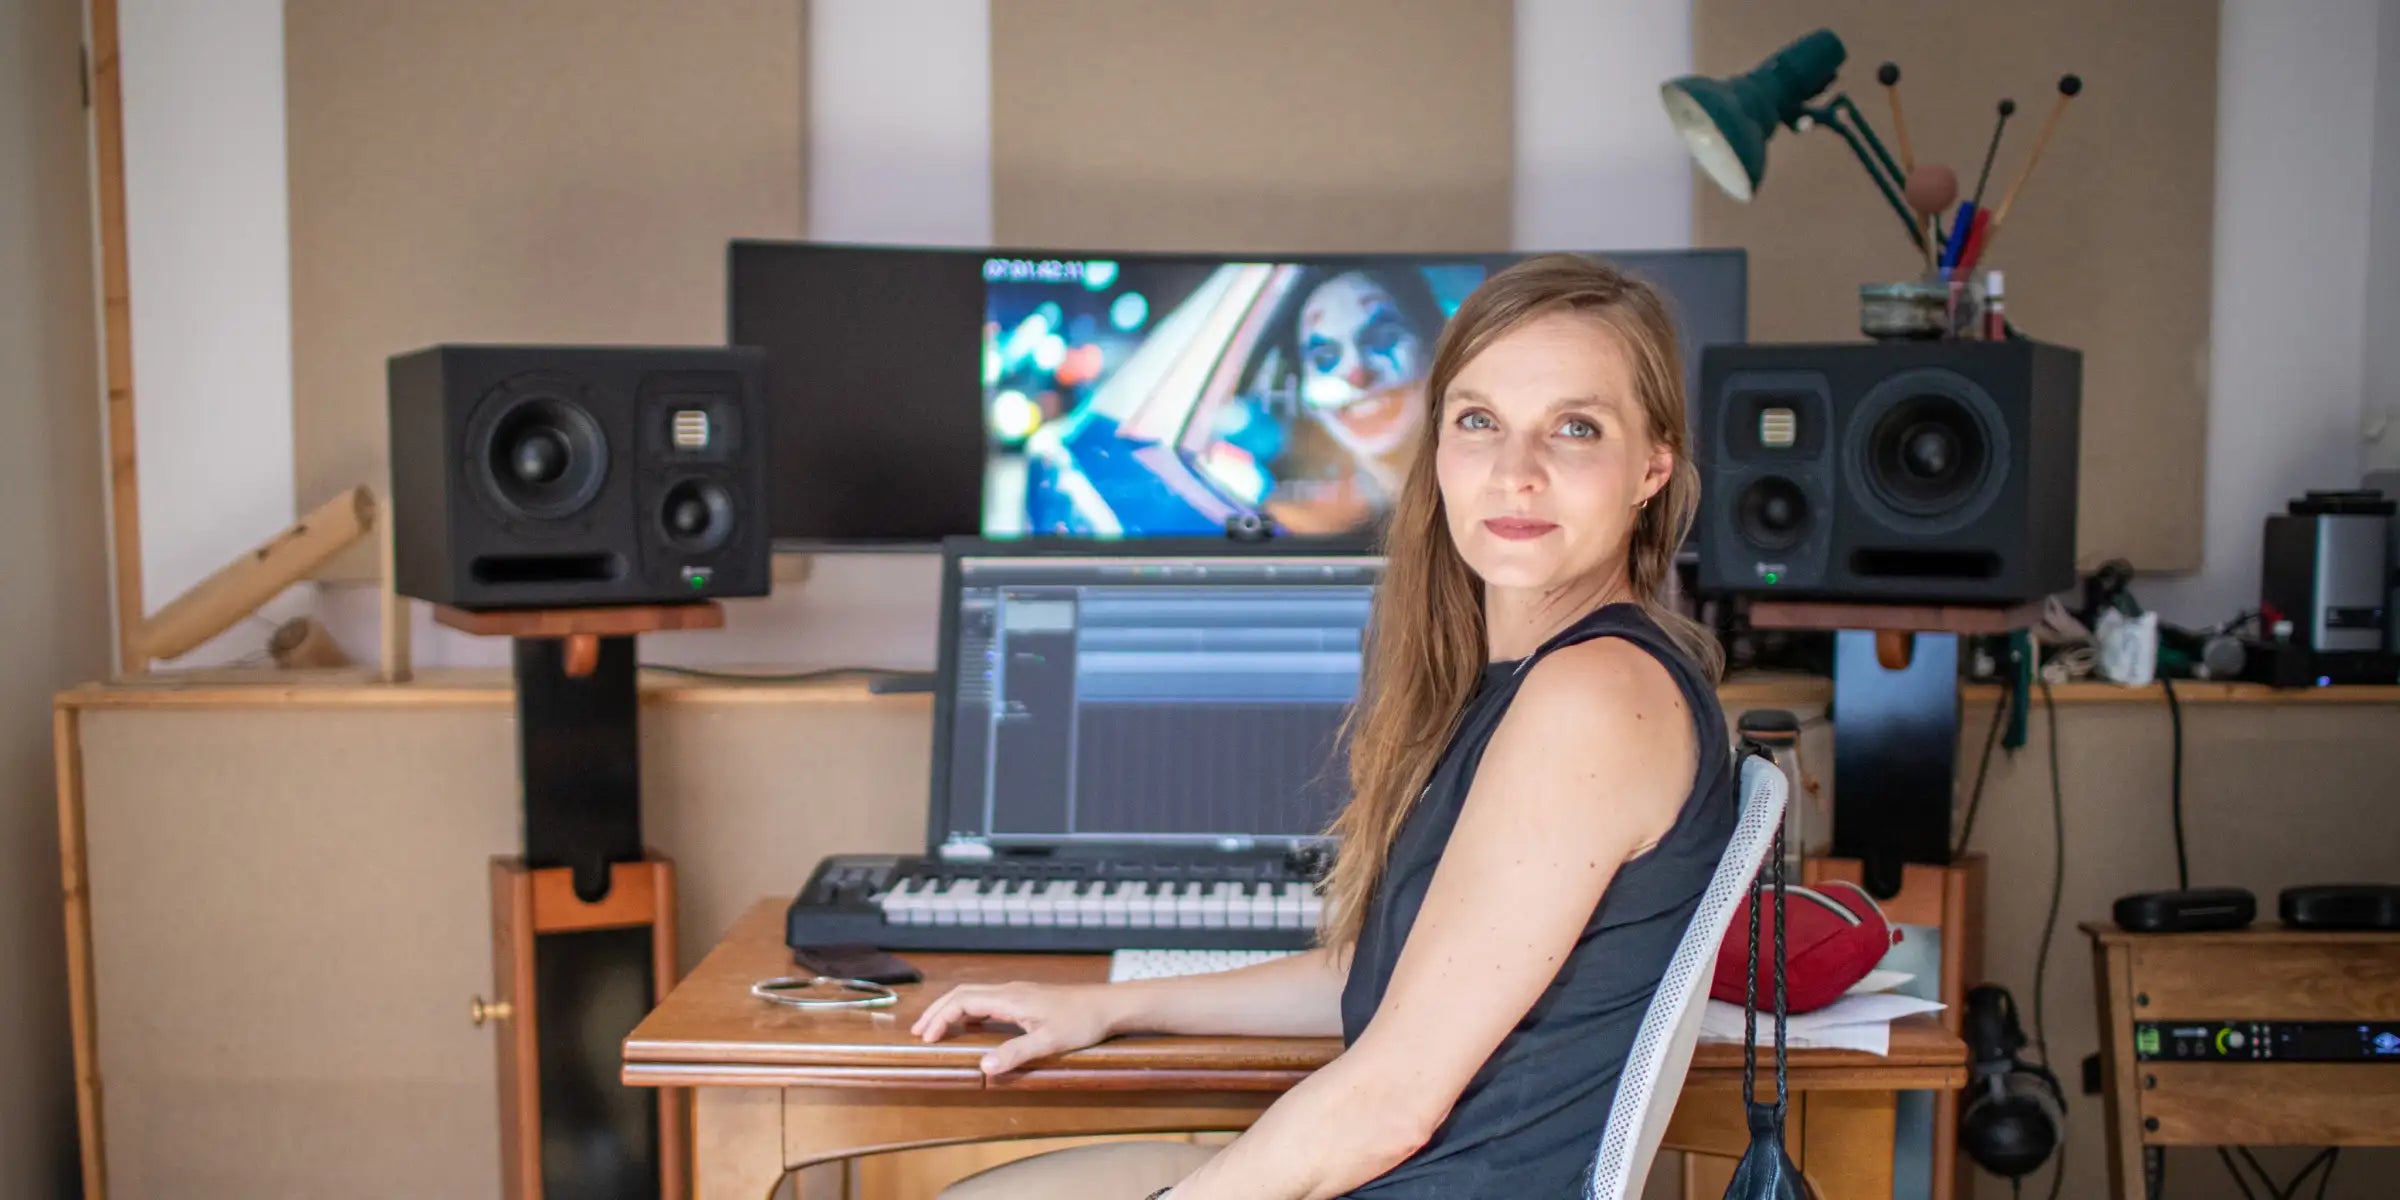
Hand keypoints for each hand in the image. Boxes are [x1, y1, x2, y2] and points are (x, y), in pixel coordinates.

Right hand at [909, 981, 1120, 1075]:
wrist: (1108, 1005)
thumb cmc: (1082, 1022)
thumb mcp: (1049, 1042)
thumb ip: (1015, 1053)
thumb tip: (982, 1067)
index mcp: (1010, 998)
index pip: (963, 1001)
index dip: (940, 1018)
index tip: (926, 1038)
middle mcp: (1009, 991)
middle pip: (962, 993)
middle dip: (937, 1010)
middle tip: (918, 1031)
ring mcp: (1017, 993)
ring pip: (974, 994)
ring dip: (951, 1009)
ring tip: (934, 1028)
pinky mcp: (1026, 999)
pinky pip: (987, 1000)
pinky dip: (969, 1010)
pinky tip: (969, 1025)